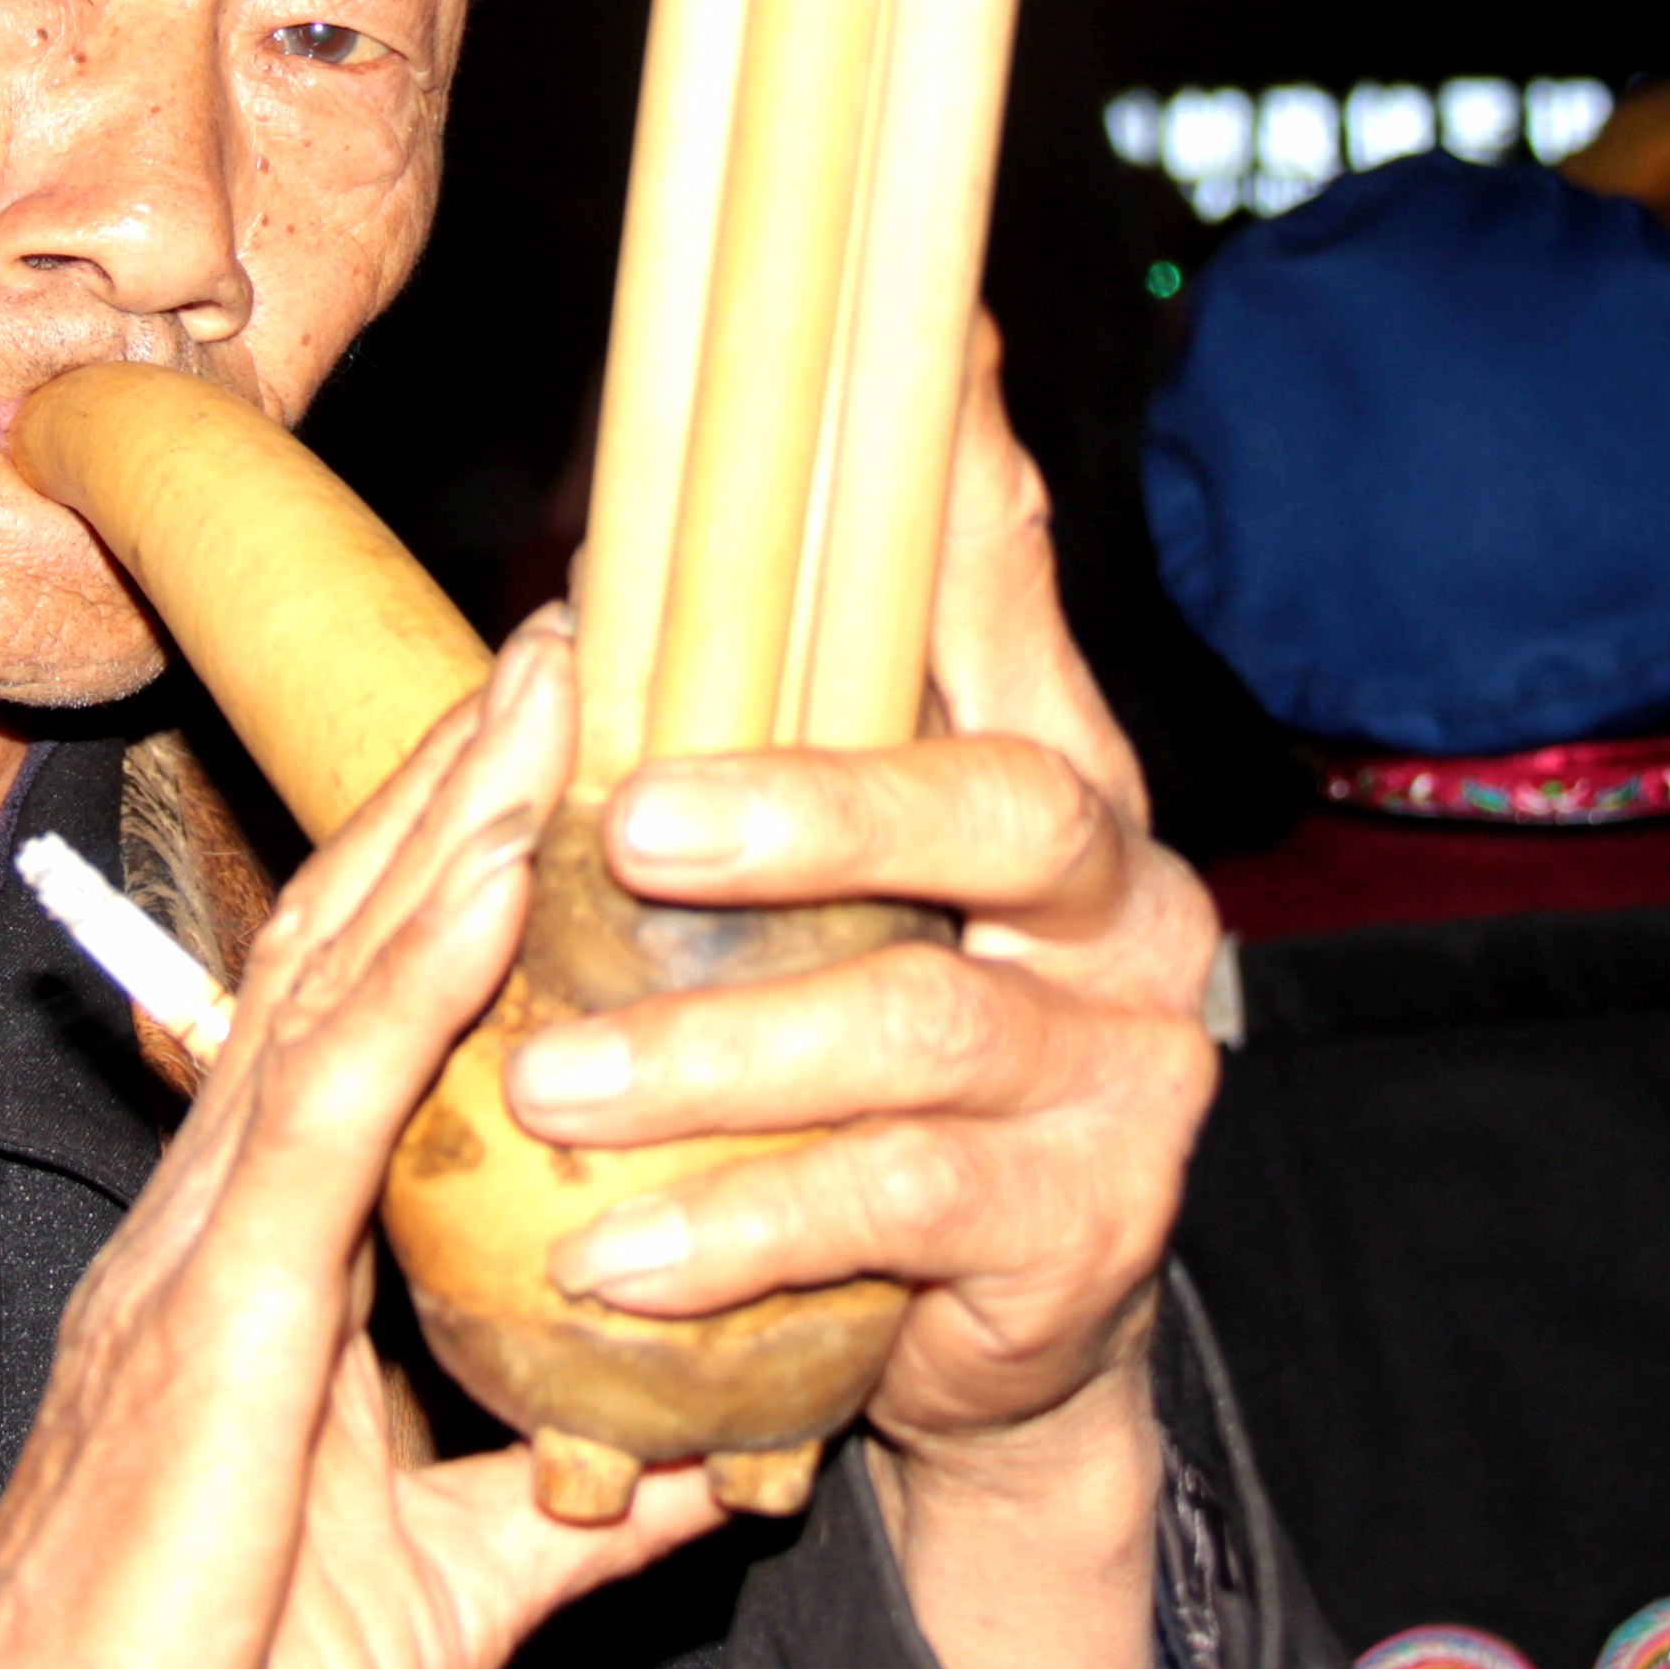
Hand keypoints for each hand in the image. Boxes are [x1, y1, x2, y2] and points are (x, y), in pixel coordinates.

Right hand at [0, 615, 722, 1668]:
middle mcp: (223, 1218)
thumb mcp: (442, 1595)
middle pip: (347, 949)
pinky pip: (334, 1103)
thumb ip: (551, 1509)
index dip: (454, 883)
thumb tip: (693, 1469)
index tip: (556, 760)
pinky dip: (421, 968)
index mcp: (263, 1271)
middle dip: (456, 783)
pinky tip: (500, 863)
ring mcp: (209, 1248)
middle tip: (570, 630)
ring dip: (453, 813)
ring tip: (558, 670)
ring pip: (340, 976)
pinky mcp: (218, 1311)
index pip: (370, 1027)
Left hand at [501, 318, 1217, 1668]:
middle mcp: (1120, 903)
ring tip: (549, 1087)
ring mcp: (1120, 1066)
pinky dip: (735, 1229)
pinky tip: (610, 1257)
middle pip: (1003, 807)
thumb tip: (686, 517)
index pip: (1008, 594)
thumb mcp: (838, 884)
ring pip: (919, 1024)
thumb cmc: (864, 1060)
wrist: (977, 1337)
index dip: (967, 478)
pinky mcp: (1086, 1223)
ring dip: (712, 1055)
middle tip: (628, 825)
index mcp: (1047, 780)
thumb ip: (800, 711)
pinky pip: (896, 1206)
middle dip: (815, 806)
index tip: (922, 330)